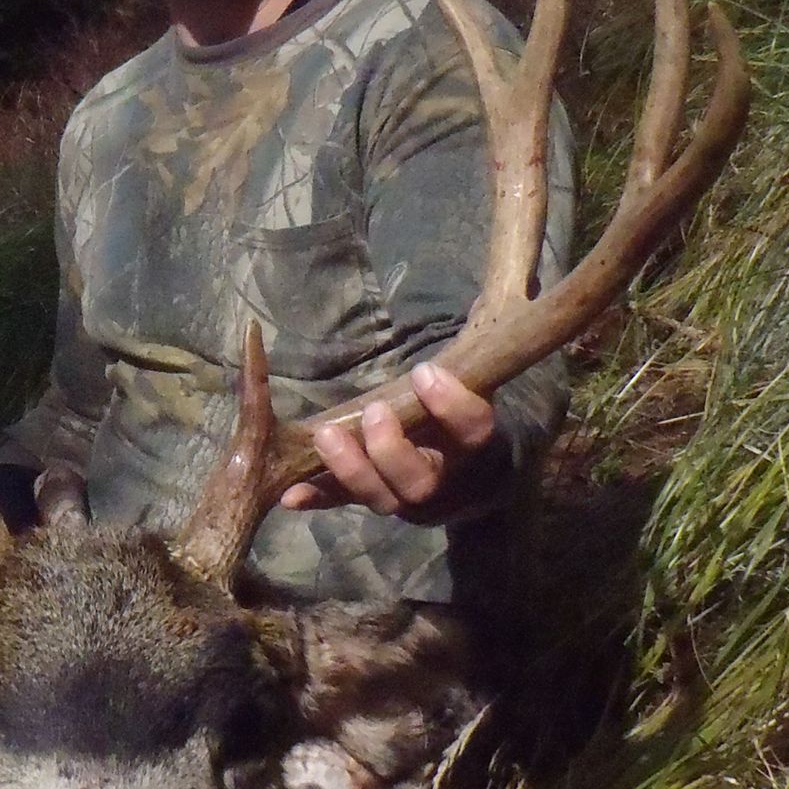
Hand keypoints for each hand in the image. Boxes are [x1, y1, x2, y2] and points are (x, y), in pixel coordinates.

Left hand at [278, 362, 496, 521]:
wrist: (464, 473)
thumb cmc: (455, 413)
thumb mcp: (468, 388)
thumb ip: (458, 363)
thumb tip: (495, 283)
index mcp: (472, 446)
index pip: (473, 430)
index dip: (451, 404)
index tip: (422, 372)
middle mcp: (443, 481)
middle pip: (421, 482)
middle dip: (391, 449)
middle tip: (372, 411)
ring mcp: (406, 499)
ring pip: (383, 499)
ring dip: (351, 469)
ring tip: (325, 436)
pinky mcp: (374, 501)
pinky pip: (344, 504)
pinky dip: (318, 498)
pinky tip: (292, 495)